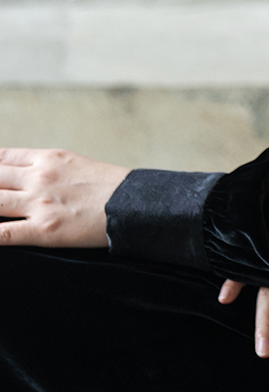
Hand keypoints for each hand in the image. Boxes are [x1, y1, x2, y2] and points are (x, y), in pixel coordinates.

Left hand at [0, 147, 129, 247]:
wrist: (133, 203)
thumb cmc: (107, 185)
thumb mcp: (73, 162)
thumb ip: (45, 166)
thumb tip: (22, 173)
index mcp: (47, 158)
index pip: (1, 157)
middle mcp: (38, 177)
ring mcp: (38, 203)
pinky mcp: (43, 230)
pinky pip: (4, 234)